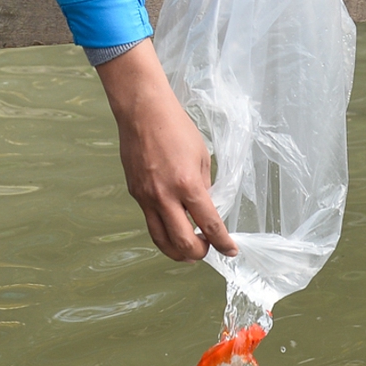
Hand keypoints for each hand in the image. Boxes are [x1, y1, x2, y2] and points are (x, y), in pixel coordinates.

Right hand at [96, 40, 237, 261]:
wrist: (142, 113)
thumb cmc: (177, 128)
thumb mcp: (201, 156)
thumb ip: (203, 186)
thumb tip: (204, 209)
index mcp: (188, 185)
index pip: (209, 225)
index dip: (222, 243)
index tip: (230, 251)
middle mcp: (165, 196)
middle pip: (183, 243)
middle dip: (199, 253)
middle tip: (207, 248)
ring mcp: (146, 198)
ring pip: (161, 240)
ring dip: (178, 252)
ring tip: (189, 249)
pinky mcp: (135, 194)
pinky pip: (150, 223)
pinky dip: (164, 232)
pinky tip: (173, 227)